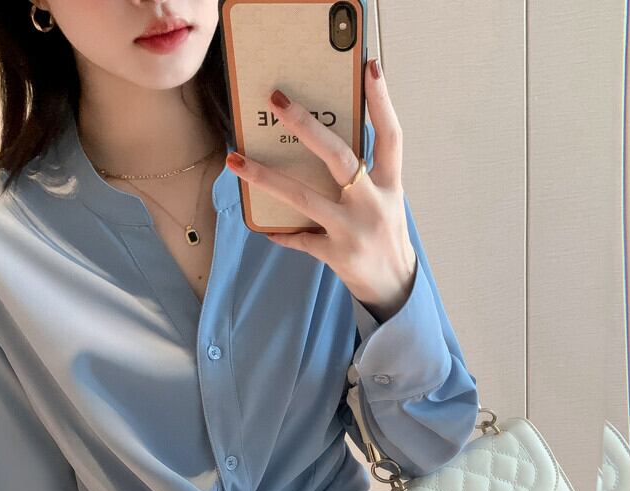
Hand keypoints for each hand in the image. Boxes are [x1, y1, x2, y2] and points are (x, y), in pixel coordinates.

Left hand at [224, 57, 417, 323]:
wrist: (394, 285)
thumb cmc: (384, 234)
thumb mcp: (386, 200)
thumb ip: (363, 175)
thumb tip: (320, 143)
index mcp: (390, 185)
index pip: (390, 136)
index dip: (382, 101)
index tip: (369, 66)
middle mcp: (373, 204)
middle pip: (340, 157)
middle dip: (307, 127)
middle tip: (277, 100)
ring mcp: (354, 230)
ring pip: (304, 198)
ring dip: (266, 178)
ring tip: (236, 160)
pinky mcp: (337, 254)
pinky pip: (299, 238)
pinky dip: (280, 232)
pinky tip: (263, 227)